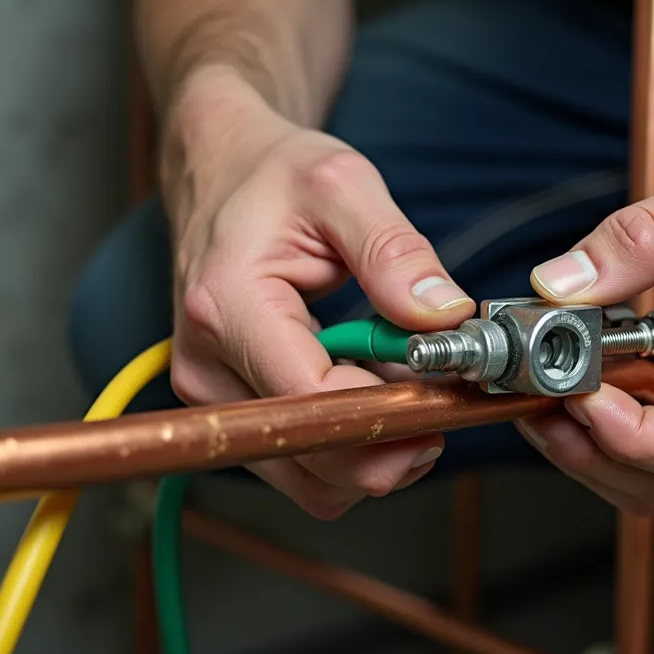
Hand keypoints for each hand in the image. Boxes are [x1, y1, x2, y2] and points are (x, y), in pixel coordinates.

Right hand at [165, 98, 474, 519]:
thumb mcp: (343, 184)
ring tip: (400, 376)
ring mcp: (214, 396)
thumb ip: (395, 251)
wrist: (221, 173)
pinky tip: (372, 385)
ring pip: (314, 480)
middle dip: (392, 439)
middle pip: (313, 460)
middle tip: (440, 391)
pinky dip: (354, 439)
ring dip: (376, 443)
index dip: (390, 412)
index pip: (312, 400)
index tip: (446, 395)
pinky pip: (307, 462)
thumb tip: (444, 315)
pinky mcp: (234, 411)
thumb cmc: (272, 175)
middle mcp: (207, 367)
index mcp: (227, 307)